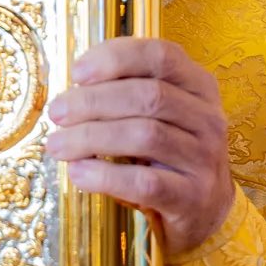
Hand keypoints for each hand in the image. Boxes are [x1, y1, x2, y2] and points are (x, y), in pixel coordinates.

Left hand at [45, 37, 231, 257]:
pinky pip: (145, 183)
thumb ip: (126, 92)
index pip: (161, 56)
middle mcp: (207, 118)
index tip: (77, 72)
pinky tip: (78, 173)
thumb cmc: (168, 154)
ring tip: (57, 144)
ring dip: (91, 137)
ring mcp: (204, 159)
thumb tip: (72, 89)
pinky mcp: (192, 197)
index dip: (116, 58)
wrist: (206, 210)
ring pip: (145, 136)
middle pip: (148, 96)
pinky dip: (105, 175)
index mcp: (199, 86)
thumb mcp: (159, 115)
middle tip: (57, 113)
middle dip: (93, 101)